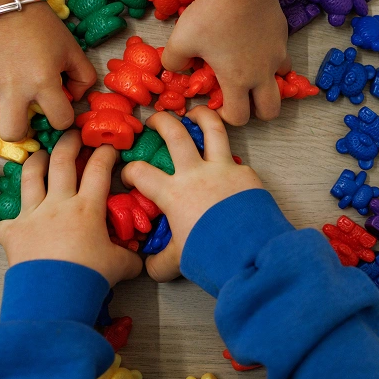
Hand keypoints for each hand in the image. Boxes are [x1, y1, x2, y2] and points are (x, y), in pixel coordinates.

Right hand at [0, 2, 96, 141]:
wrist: (7, 4)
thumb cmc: (44, 28)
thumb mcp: (73, 51)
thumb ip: (84, 78)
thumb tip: (75, 98)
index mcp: (44, 82)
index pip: (60, 121)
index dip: (64, 118)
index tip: (60, 108)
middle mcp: (14, 88)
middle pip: (14, 133)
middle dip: (24, 129)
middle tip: (28, 114)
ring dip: (0, 113)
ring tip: (9, 100)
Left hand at [0, 131, 141, 286]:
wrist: (54, 296)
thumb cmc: (90, 277)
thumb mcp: (119, 266)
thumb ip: (130, 257)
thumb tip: (139, 258)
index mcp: (87, 208)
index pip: (99, 170)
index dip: (105, 153)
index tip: (108, 146)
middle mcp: (58, 204)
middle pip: (62, 161)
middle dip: (69, 142)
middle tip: (73, 134)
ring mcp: (33, 215)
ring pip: (32, 177)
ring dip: (36, 161)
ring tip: (40, 154)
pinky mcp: (13, 232)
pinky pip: (8, 221)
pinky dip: (13, 219)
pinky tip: (16, 220)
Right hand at [121, 107, 262, 281]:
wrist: (250, 253)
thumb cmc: (210, 254)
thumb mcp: (179, 261)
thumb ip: (160, 262)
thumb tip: (149, 266)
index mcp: (173, 193)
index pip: (140, 172)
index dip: (129, 170)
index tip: (128, 174)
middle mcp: (196, 173)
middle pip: (175, 134)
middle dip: (161, 121)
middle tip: (154, 120)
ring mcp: (223, 169)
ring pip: (212, 128)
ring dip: (202, 115)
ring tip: (194, 112)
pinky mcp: (246, 173)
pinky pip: (236, 160)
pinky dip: (229, 159)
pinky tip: (228, 167)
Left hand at [161, 0, 290, 125]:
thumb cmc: (212, 14)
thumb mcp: (181, 39)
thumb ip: (173, 61)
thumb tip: (174, 69)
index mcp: (237, 80)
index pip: (239, 117)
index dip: (226, 118)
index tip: (215, 105)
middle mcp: (261, 74)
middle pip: (270, 111)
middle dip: (257, 112)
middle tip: (241, 99)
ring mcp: (276, 56)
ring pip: (279, 83)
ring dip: (267, 85)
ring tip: (250, 72)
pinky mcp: (283, 38)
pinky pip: (281, 58)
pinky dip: (271, 61)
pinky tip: (256, 49)